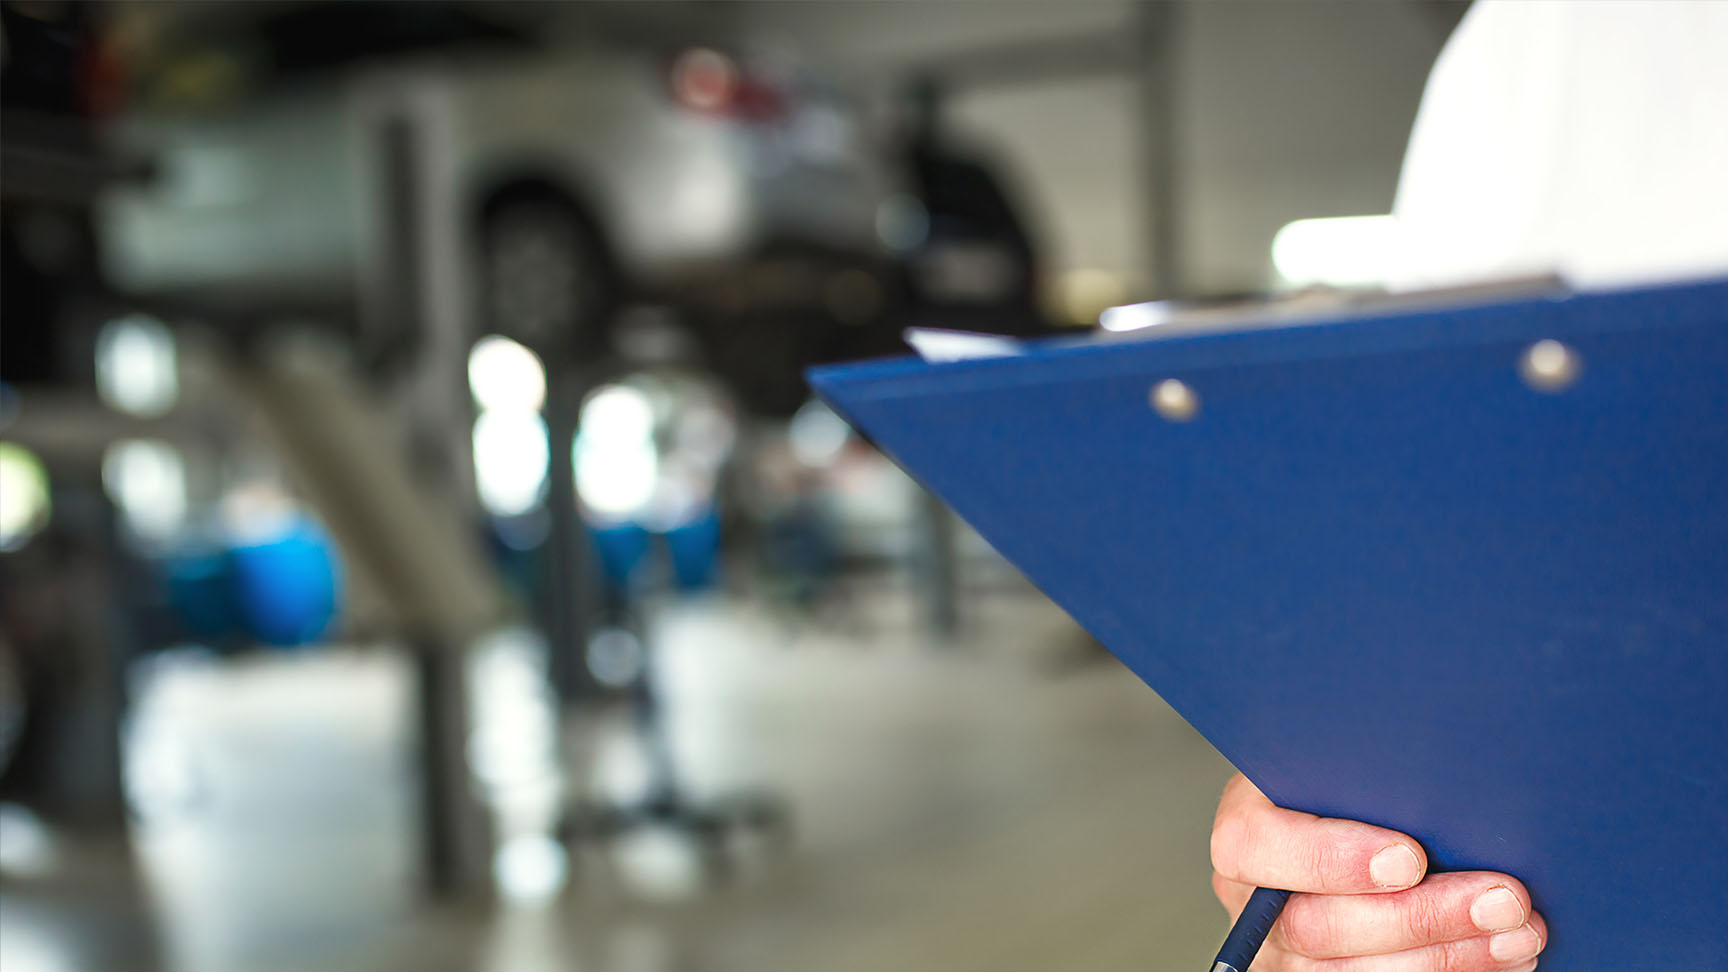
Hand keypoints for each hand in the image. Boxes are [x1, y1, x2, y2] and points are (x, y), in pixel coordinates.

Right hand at [1210, 774, 1546, 970]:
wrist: (1372, 833)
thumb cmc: (1362, 792)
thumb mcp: (1345, 769)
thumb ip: (1365, 776)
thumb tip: (1436, 779)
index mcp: (1246, 830)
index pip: (1256, 846)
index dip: (1330, 857)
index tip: (1410, 858)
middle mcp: (1254, 903)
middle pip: (1314, 926)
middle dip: (1418, 916)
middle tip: (1501, 897)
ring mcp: (1284, 957)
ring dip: (1446, 955)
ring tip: (1517, 930)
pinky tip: (1502, 954)